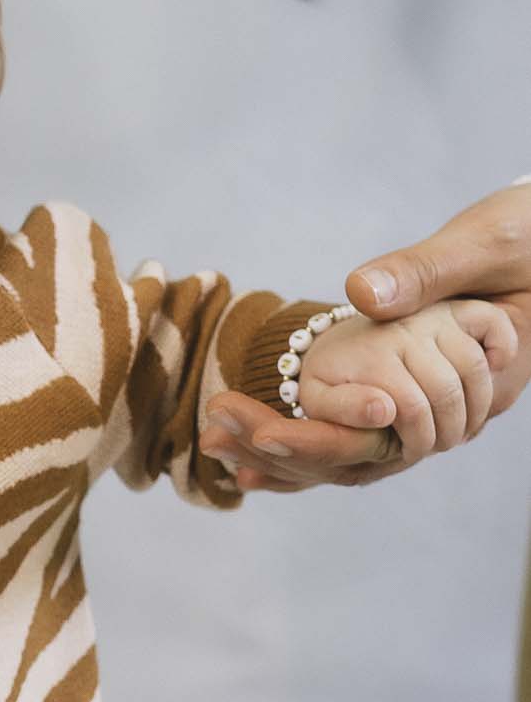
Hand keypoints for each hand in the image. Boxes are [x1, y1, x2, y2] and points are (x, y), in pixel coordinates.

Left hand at [204, 178, 530, 491]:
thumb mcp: (486, 241)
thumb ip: (428, 271)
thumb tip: (359, 293)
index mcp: (481, 388)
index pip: (384, 440)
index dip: (312, 443)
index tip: (252, 431)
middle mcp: (460, 413)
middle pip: (360, 459)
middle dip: (283, 451)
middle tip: (214, 432)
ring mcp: (442, 408)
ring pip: (357, 455)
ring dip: (286, 453)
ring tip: (217, 440)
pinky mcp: (422, 391)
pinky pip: (361, 432)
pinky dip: (307, 439)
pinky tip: (250, 444)